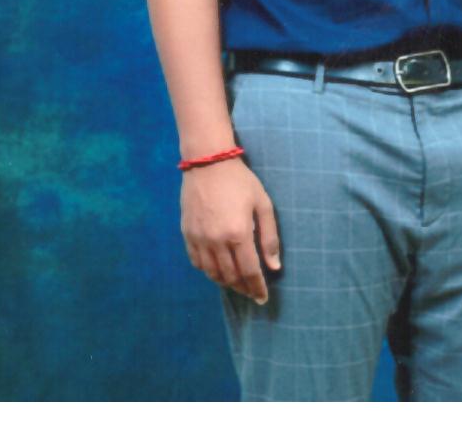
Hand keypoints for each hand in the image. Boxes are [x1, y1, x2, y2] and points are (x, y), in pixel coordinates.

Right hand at [180, 157, 281, 303]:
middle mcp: (217, 242)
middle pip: (231, 276)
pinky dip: (208, 272)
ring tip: (237, 284)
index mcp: (238, 234)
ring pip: (212, 273)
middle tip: (251, 291)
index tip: (263, 299)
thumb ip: (269, 237)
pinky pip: (197, 263)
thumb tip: (274, 267)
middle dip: (243, 288)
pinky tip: (217, 270)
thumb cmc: (240, 181)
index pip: (250, 271)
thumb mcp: (262, 204)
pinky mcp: (187, 235)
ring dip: (226, 283)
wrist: (208, 163)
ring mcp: (199, 239)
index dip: (257, 288)